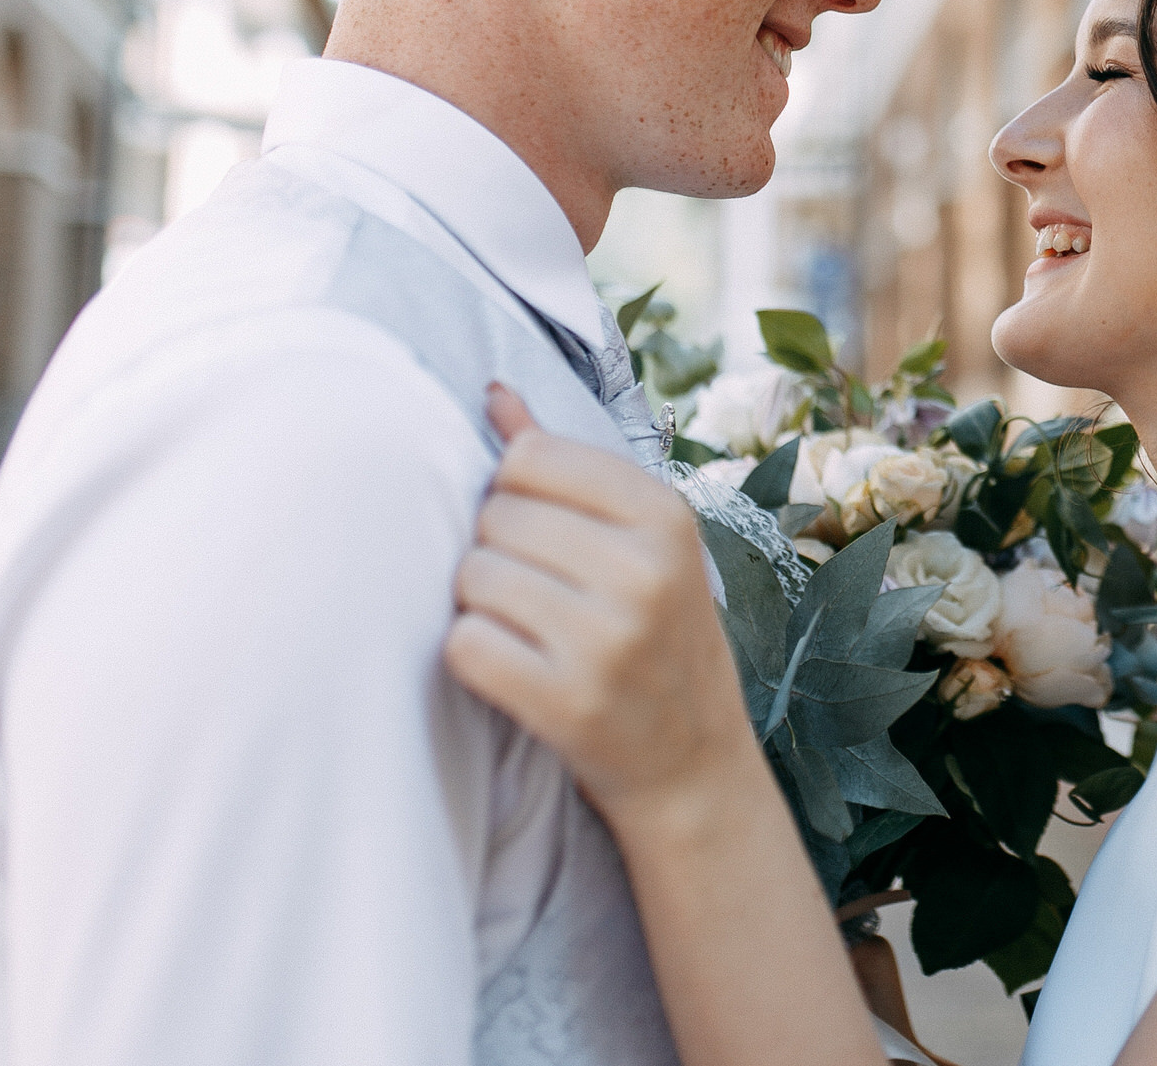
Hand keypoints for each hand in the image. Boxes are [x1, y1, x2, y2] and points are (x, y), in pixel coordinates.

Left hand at [444, 387, 755, 821]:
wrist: (692, 763)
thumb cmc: (655, 635)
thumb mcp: (639, 541)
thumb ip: (564, 464)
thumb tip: (494, 392)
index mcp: (665, 516)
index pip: (530, 458)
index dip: (515, 494)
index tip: (545, 535)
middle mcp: (643, 570)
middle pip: (495, 517)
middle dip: (497, 552)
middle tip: (537, 593)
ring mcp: (607, 638)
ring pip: (473, 578)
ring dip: (481, 604)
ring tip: (527, 629)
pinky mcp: (566, 701)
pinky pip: (464, 644)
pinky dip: (472, 655)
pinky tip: (512, 668)